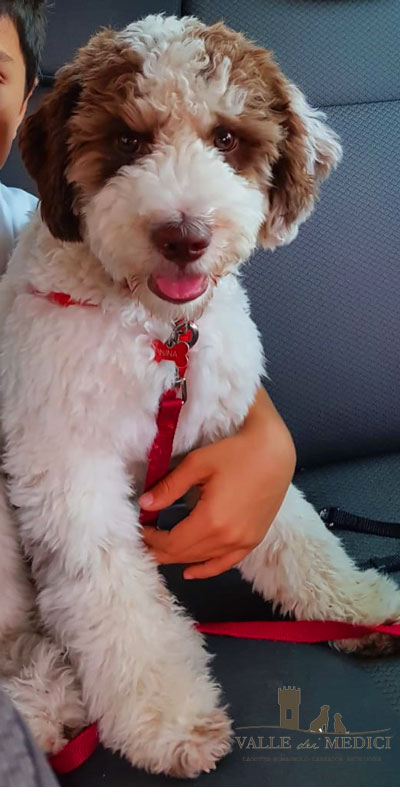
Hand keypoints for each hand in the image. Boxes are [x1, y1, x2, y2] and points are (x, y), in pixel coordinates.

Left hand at [140, 388, 295, 579]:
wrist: (275, 452)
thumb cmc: (236, 452)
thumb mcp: (197, 464)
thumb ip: (170, 488)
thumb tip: (145, 505)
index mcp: (211, 521)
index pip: (172, 542)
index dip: (152, 540)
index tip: (139, 529)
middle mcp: (228, 538)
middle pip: (185, 554)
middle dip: (161, 550)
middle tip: (143, 541)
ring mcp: (243, 542)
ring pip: (203, 560)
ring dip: (179, 558)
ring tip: (159, 552)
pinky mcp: (254, 539)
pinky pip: (226, 563)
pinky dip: (207, 569)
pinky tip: (190, 571)